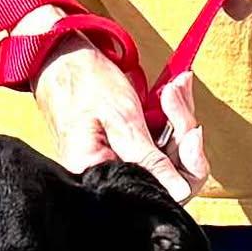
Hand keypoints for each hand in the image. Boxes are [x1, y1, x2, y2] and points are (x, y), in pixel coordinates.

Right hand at [32, 33, 206, 197]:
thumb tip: (178, 191)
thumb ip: (150, 159)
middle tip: (176, 96)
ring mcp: (121, 165)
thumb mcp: (122, 119)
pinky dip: (169, 117)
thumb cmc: (81, 82)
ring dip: (179, 119)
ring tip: (174, 85)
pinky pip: (158, 144)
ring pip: (169, 158)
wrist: (58, 56)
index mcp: (101, 179)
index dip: (186, 166)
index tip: (192, 132)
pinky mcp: (127, 151)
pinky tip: (168, 91)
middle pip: (170, 177)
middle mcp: (111, 179)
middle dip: (183, 134)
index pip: (160, 194)